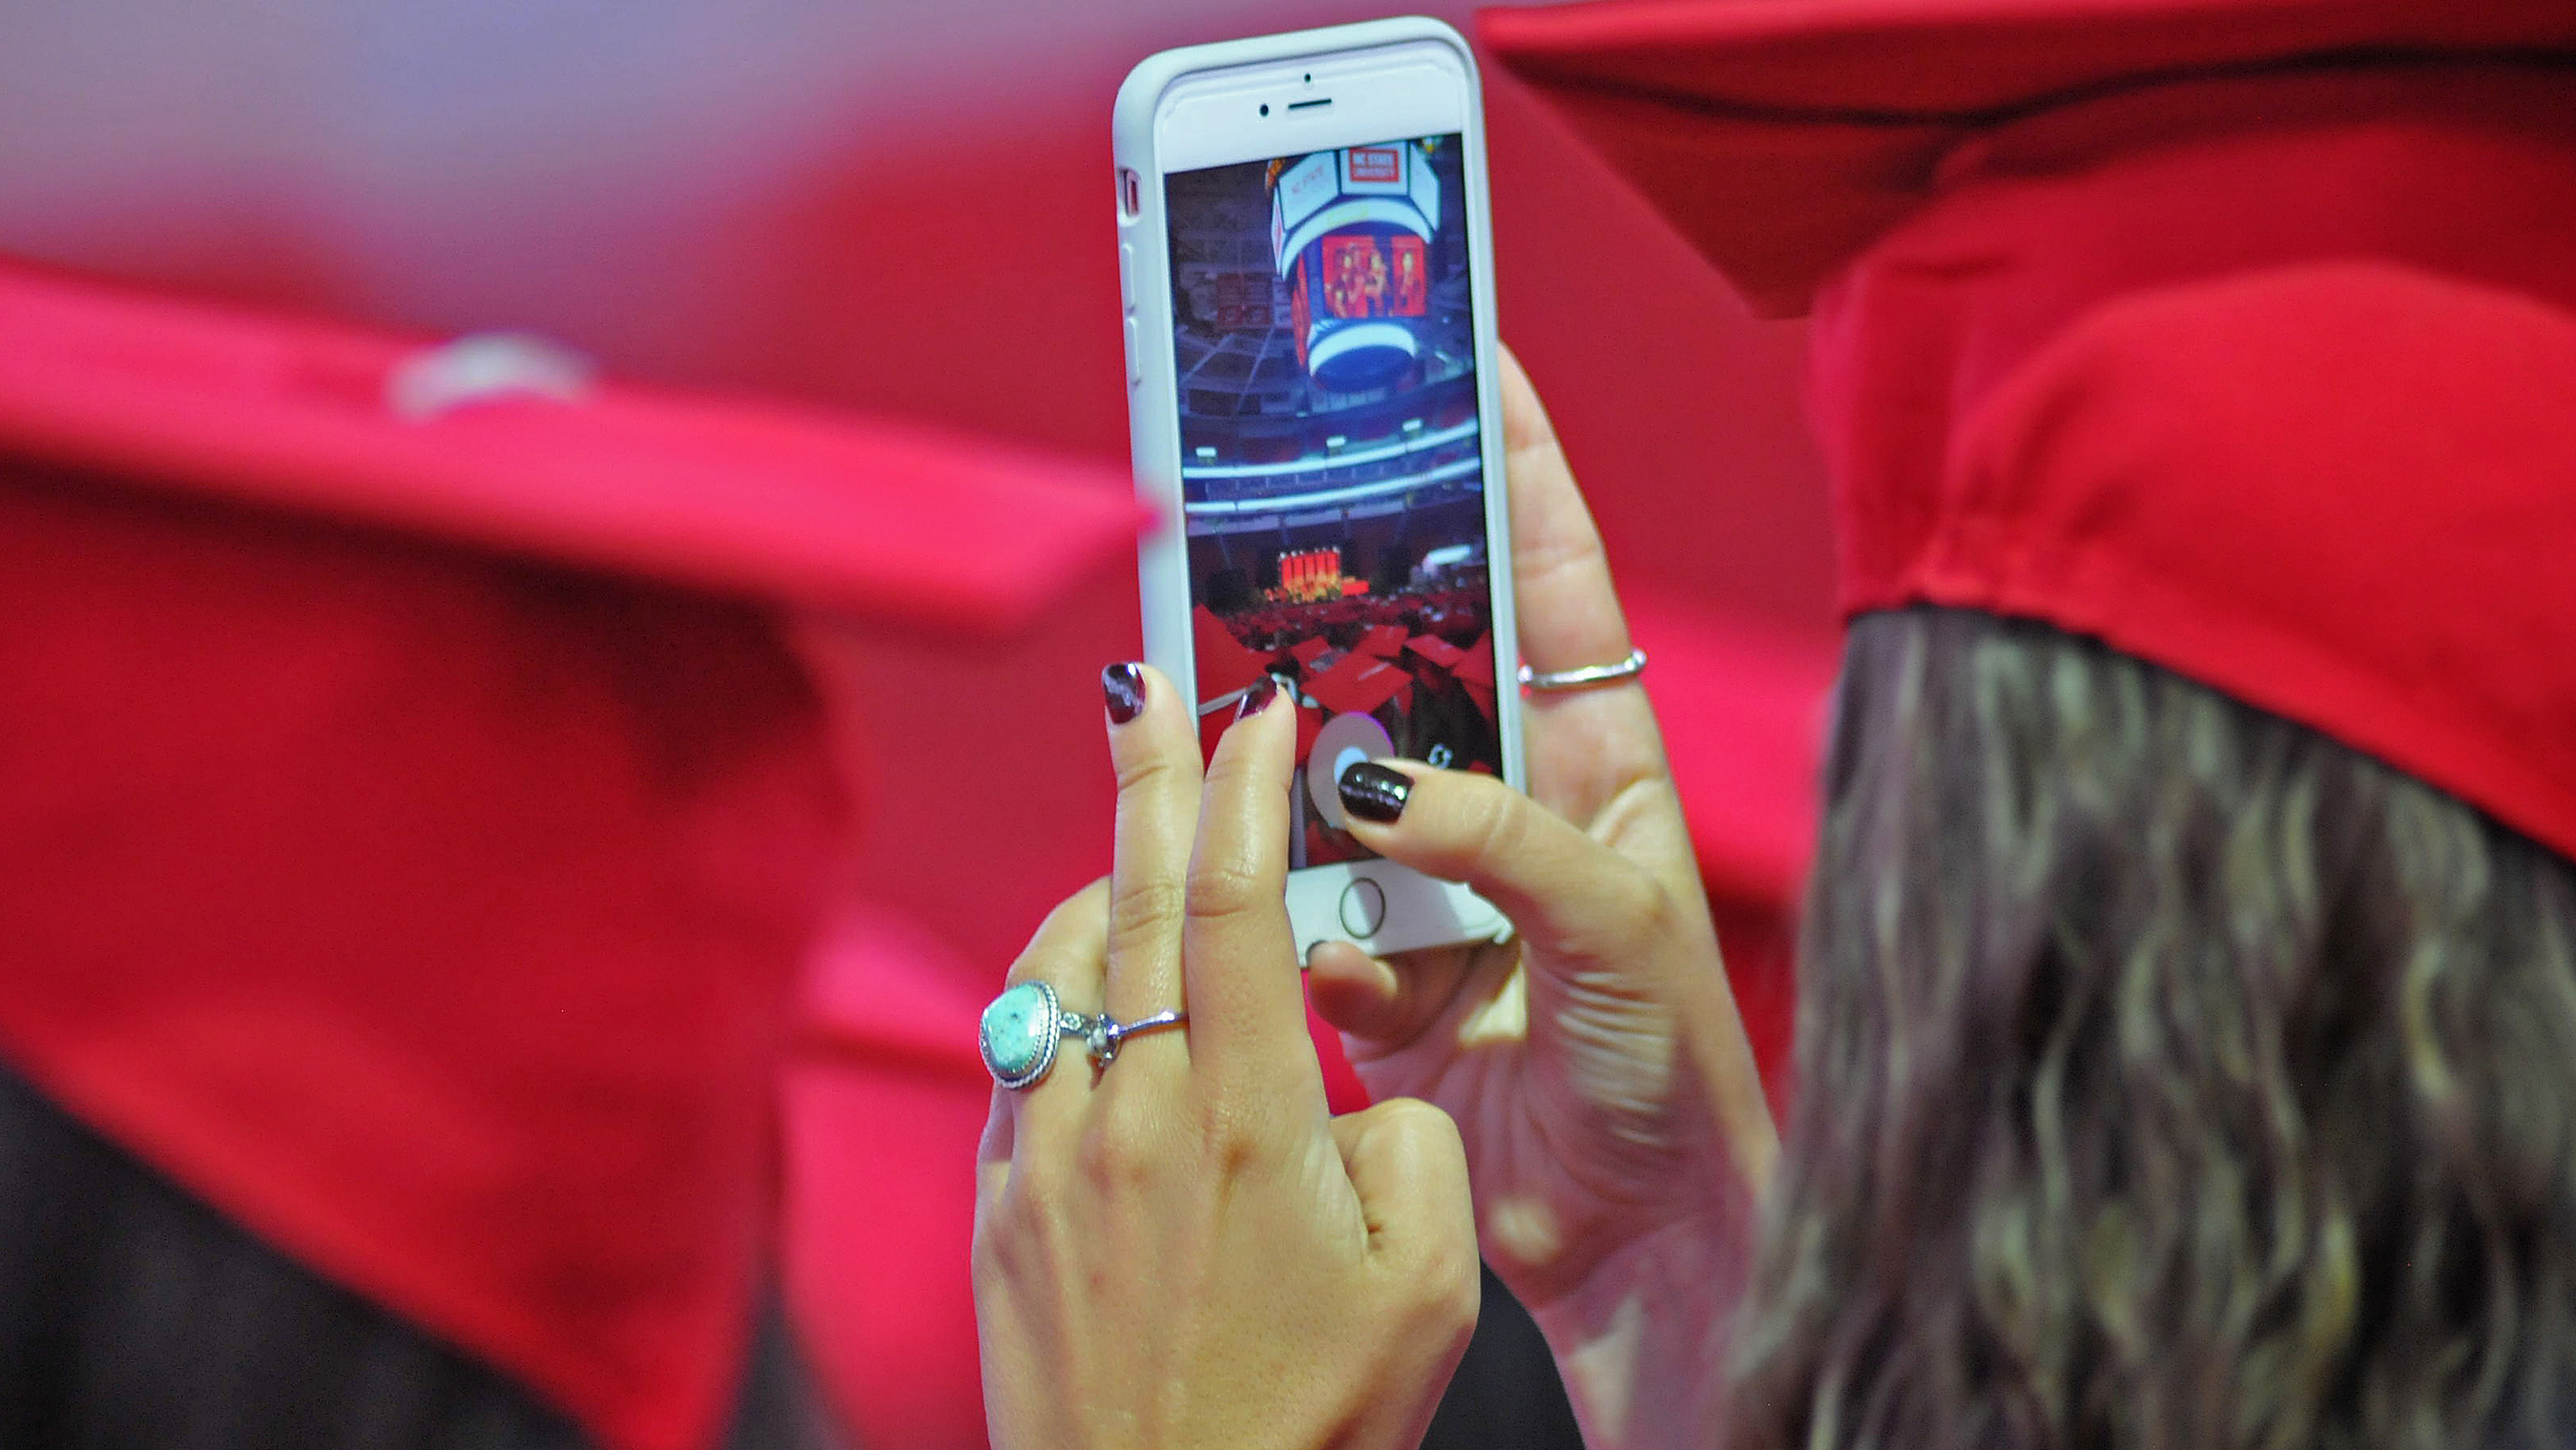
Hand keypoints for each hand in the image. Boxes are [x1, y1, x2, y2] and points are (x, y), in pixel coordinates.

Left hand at [974, 669, 1478, 1449]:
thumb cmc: (1315, 1419)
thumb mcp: (1430, 1278)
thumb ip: (1404, 1137)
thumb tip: (1340, 1087)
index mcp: (1246, 1112)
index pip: (1243, 897)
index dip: (1248, 785)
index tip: (1260, 707)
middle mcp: (1131, 1110)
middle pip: (1135, 895)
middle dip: (1149, 773)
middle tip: (1147, 682)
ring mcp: (1050, 1155)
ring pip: (1064, 967)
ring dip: (1107, 881)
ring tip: (1142, 831)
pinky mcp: (1002, 1208)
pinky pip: (1027, 1056)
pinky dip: (1065, 992)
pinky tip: (1096, 991)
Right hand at [1306, 348, 1778, 1445]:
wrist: (1643, 1239)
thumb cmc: (1674, 1067)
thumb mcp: (1613, 917)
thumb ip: (1496, 833)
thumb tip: (1362, 778)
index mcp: (1599, 764)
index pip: (1554, 584)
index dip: (1520, 471)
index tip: (1474, 367)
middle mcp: (1516, 810)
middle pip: (1419, 675)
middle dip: (1353, 623)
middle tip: (1279, 549)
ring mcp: (1446, 891)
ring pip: (1341, 800)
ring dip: (1304, 800)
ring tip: (1262, 774)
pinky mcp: (1389, 979)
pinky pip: (1313, 925)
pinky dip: (1309, 940)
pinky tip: (1337, 966)